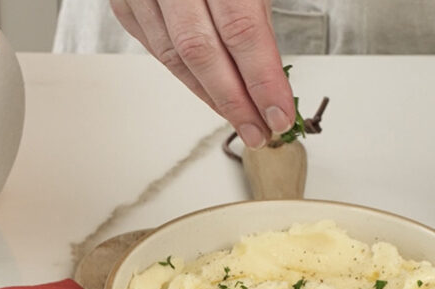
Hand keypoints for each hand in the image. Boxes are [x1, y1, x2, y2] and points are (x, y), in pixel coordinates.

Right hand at [109, 0, 294, 147]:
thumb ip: (255, 6)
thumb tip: (274, 67)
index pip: (241, 29)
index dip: (262, 79)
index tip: (280, 112)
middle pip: (202, 52)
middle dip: (235, 102)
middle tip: (261, 130)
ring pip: (174, 56)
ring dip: (209, 96)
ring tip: (240, 119)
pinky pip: (154, 45)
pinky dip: (183, 73)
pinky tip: (207, 89)